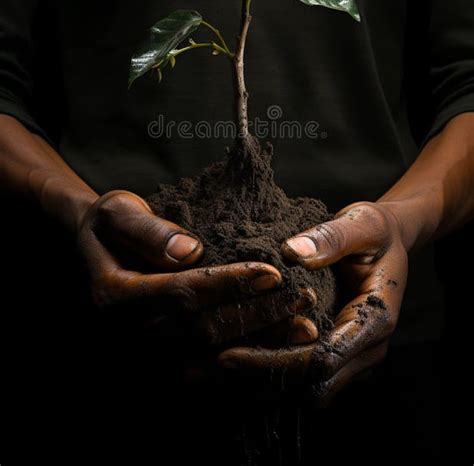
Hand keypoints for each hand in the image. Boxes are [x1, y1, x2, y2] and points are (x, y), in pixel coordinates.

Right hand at [76, 190, 316, 349]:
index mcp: (114, 297)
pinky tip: (284, 356)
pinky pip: (210, 378)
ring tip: (305, 328)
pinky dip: (249, 370)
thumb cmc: (110, 225)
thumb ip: (148, 230)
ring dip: (262, 346)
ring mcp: (145, 357)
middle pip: (201, 332)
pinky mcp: (162, 365)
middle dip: (257, 316)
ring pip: (211, 361)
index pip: (180, 294)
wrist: (96, 252)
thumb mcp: (117, 212)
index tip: (273, 271)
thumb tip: (188, 251)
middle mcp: (128, 336)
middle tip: (303, 299)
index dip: (229, 284)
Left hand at [217, 201, 407, 401]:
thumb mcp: (361, 223)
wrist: (389, 242)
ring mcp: (355, 357)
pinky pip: (305, 377)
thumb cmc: (376, 231)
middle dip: (261, 378)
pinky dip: (273, 374)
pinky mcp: (339, 354)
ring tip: (213, 369)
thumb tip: (293, 253)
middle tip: (212, 365)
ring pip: (307, 389)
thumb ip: (331, 237)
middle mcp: (368, 348)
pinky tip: (237, 362)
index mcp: (376, 320)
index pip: (323, 358)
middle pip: (312, 383)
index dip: (276, 362)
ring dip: (263, 383)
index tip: (231, 353)